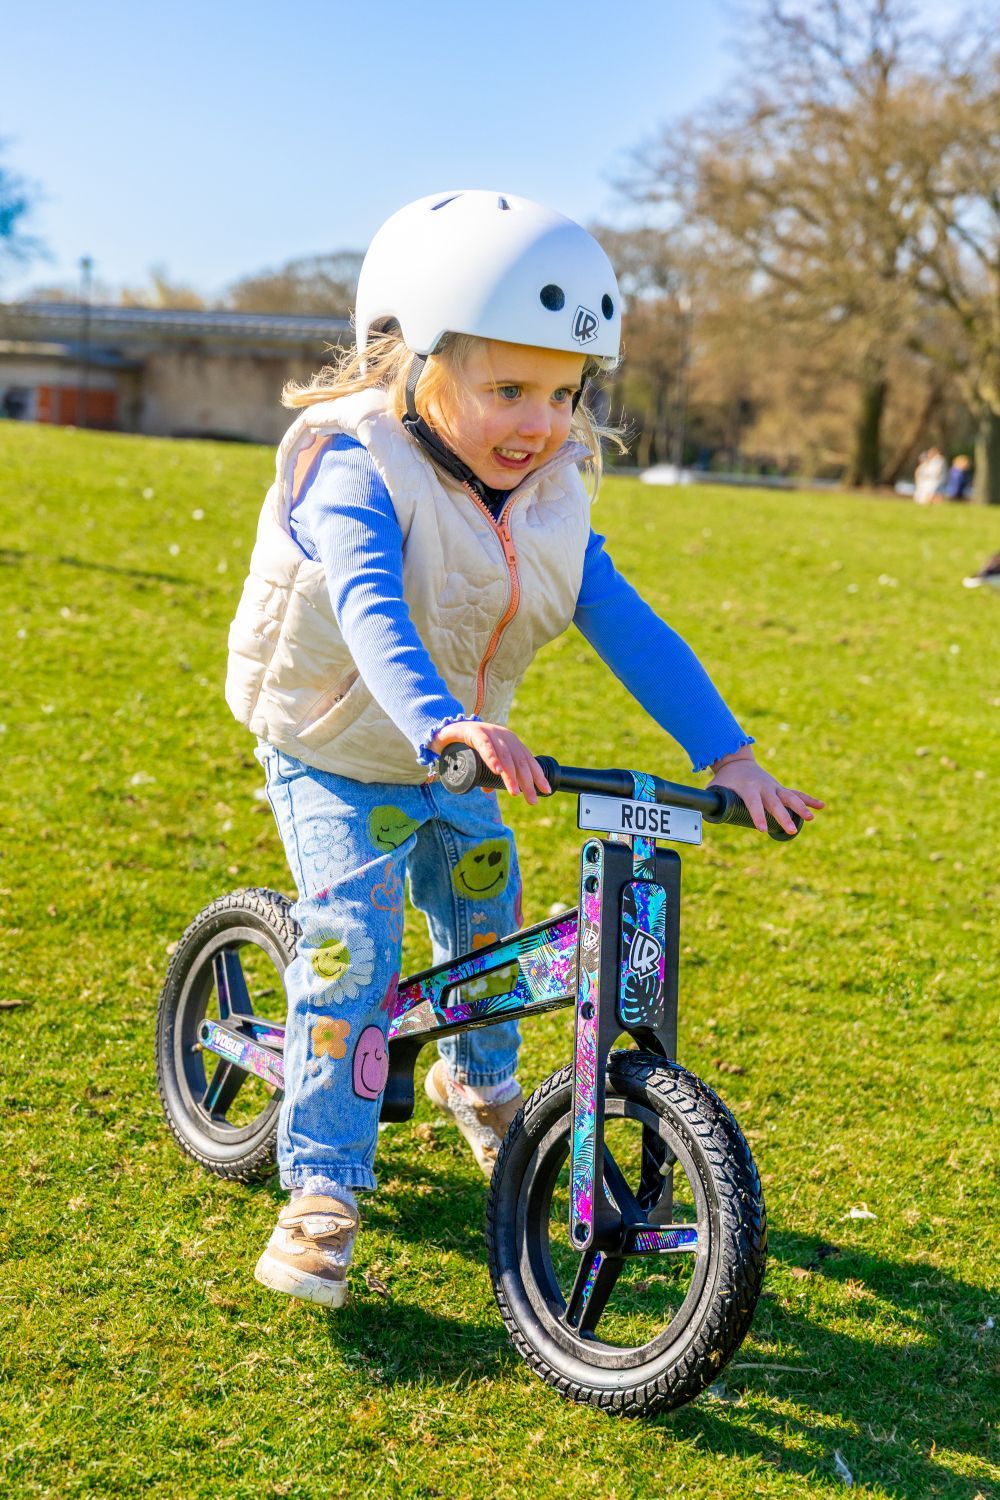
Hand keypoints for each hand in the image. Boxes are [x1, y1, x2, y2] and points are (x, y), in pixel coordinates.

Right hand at [429, 721, 550, 804]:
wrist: (445, 728)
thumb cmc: (466, 746)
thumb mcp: (481, 761)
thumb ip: (486, 774)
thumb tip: (488, 791)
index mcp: (510, 742)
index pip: (528, 759)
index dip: (538, 775)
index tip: (545, 790)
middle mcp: (504, 736)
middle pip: (520, 760)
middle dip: (527, 782)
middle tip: (531, 799)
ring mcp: (490, 732)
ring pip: (505, 756)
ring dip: (511, 776)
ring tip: (515, 792)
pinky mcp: (474, 732)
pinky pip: (485, 746)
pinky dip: (492, 758)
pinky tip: (498, 771)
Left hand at [707, 748, 824, 836]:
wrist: (737, 760)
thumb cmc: (725, 779)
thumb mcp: (716, 788)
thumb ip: (712, 802)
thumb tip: (700, 818)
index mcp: (748, 788)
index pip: (753, 804)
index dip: (757, 816)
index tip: (762, 830)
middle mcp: (764, 787)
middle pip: (775, 803)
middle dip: (783, 817)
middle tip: (791, 831)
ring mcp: (774, 787)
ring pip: (790, 797)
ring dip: (801, 807)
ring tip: (811, 819)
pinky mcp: (780, 788)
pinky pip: (797, 794)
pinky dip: (809, 800)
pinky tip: (822, 806)